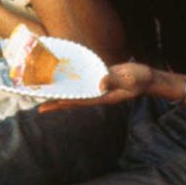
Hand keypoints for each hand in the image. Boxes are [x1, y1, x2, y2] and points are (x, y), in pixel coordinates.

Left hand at [38, 62, 153, 112]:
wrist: (146, 77)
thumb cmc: (140, 79)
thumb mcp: (130, 79)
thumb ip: (115, 80)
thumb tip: (100, 83)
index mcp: (103, 96)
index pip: (79, 101)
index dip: (64, 102)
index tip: (50, 105)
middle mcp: (97, 94)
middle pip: (73, 100)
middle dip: (57, 102)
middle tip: (39, 107)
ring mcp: (96, 87)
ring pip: (76, 92)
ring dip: (61, 93)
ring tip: (44, 95)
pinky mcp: (98, 79)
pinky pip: (81, 83)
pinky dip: (71, 83)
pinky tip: (61, 81)